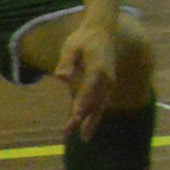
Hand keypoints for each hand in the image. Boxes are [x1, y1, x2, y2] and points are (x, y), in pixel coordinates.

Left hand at [54, 20, 118, 137]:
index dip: (81, 105)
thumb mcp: (70, 47)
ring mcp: (108, 83)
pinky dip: (94, 115)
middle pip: (94, 103)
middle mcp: (106, 79)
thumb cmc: (83, 39)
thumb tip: (60, 76)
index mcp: (98, 70)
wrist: (102, 31)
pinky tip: (86, 126)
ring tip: (83, 138)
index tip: (76, 118)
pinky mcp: (107, 85)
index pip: (88, 91)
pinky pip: (101, 103)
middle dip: (84, 120)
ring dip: (91, 122)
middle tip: (73, 136)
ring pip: (100, 106)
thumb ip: (66, 62)